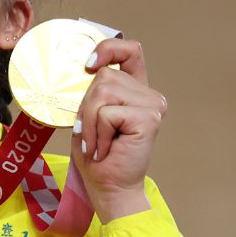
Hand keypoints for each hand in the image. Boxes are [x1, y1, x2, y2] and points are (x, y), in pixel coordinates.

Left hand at [72, 38, 164, 220]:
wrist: (109, 188)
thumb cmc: (96, 156)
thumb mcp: (88, 117)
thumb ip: (91, 92)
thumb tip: (82, 70)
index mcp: (134, 91)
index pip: (129, 51)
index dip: (109, 48)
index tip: (89, 64)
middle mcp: (148, 95)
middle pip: (104, 77)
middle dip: (86, 107)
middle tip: (91, 135)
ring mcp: (152, 105)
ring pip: (102, 92)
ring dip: (90, 122)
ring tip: (98, 143)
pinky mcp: (149, 117)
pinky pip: (107, 113)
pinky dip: (98, 133)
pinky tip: (107, 149)